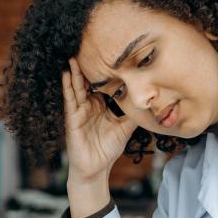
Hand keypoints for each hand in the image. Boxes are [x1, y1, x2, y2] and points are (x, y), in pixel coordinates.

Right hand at [61, 57, 137, 182]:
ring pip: (77, 88)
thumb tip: (150, 103)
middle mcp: (89, 106)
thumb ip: (134, 115)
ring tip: (73, 56)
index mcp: (101, 106)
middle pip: (88, 82)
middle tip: (89, 48)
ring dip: (75, 72)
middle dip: (88, 67)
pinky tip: (66, 74)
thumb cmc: (107, 150)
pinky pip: (70, 100)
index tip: (109, 55)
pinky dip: (68, 87)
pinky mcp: (72, 119)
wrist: (96, 170)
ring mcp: (79, 111)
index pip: (102, 85)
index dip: (105, 72)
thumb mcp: (126, 128)